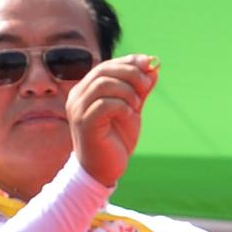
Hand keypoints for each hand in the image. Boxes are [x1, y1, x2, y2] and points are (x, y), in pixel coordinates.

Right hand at [71, 55, 158, 186]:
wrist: (104, 170)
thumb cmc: (115, 139)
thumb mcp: (132, 109)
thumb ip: (140, 89)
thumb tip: (154, 66)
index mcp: (86, 90)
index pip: (106, 66)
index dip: (129, 61)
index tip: (150, 63)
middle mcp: (77, 97)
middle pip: (104, 71)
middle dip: (130, 73)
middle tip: (147, 85)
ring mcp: (78, 109)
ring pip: (104, 84)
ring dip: (127, 91)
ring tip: (136, 105)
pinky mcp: (84, 123)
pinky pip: (105, 104)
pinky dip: (122, 106)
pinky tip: (129, 115)